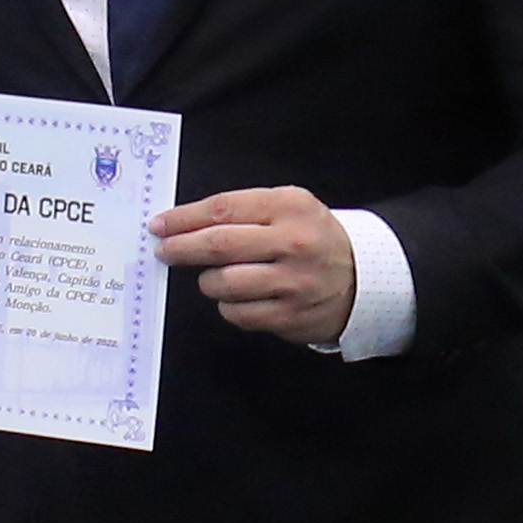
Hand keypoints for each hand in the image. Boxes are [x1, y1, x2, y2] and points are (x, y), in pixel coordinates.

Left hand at [151, 185, 354, 343]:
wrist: (362, 278)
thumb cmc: (313, 238)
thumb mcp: (290, 207)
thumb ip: (244, 210)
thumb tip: (185, 222)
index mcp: (289, 207)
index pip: (223, 209)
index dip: (184, 218)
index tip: (161, 224)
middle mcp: (293, 243)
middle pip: (219, 245)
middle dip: (181, 248)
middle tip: (164, 250)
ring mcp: (292, 282)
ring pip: (223, 283)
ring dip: (208, 281)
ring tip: (214, 277)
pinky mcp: (290, 316)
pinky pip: (237, 313)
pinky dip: (228, 306)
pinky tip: (239, 297)